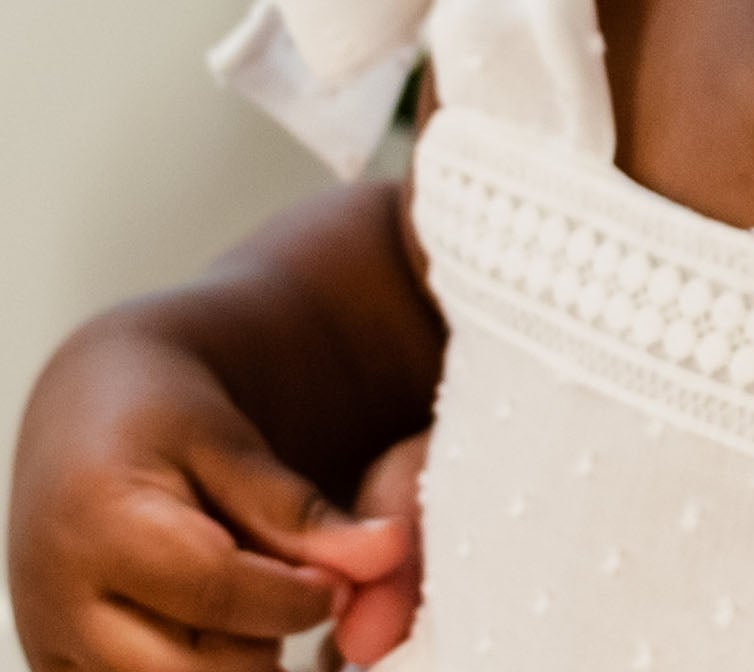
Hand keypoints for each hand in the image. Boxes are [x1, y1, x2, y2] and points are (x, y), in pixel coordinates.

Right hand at [8, 319, 410, 670]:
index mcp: (103, 526)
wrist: (80, 425)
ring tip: (255, 607)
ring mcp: (52, 652)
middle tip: (300, 598)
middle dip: (266, 645)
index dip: (295, 597)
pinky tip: (223, 633)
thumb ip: (298, 510)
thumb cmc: (163, 420)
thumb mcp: (231, 443)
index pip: (216, 592)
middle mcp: (59, 605)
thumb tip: (388, 554)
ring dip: (233, 668)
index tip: (342, 584)